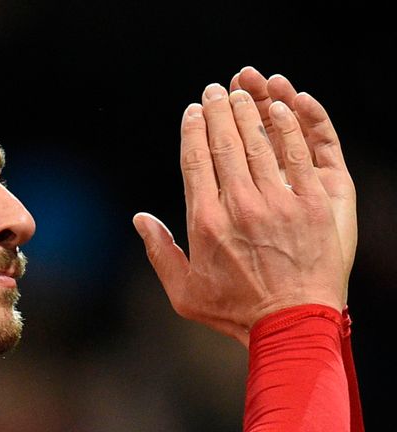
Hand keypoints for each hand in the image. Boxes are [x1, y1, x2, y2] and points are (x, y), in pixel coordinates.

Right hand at [134, 71, 354, 345]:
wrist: (293, 325)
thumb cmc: (234, 311)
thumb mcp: (183, 292)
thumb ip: (159, 252)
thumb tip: (140, 217)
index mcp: (205, 223)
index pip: (195, 161)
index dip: (193, 130)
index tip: (193, 111)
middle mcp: (239, 206)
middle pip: (225, 144)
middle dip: (218, 112)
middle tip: (215, 91)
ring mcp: (278, 204)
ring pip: (259, 144)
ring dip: (248, 113)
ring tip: (242, 93)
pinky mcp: (311, 205)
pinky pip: (298, 156)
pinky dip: (288, 129)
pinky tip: (279, 109)